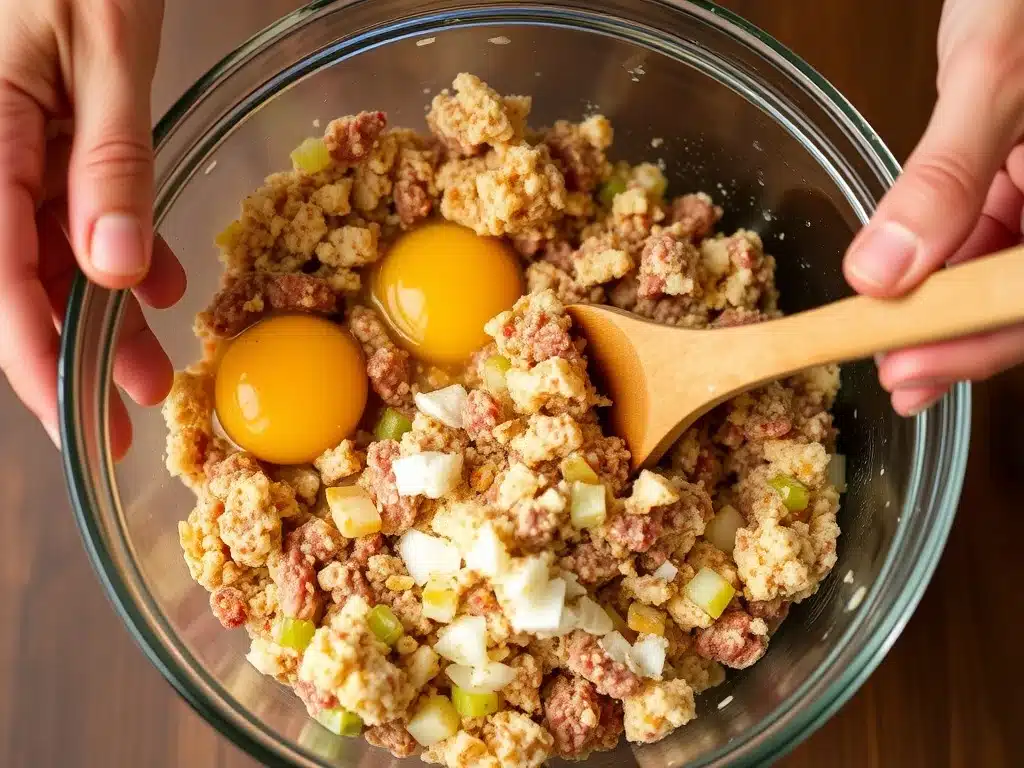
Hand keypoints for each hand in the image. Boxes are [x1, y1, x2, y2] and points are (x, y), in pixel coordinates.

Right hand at [0, 0, 184, 456]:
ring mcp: (12, 141)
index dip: (34, 360)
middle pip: (20, 278)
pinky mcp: (42, 129)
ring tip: (155, 366)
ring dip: (104, 312)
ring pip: (49, 252)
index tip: (77, 420)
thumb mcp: (105, 51)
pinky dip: (119, 247)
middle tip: (131, 413)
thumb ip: (108, 159)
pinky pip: (72, 205)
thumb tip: (116, 268)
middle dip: (75, 352)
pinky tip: (163, 281)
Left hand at [843, 0, 1023, 415]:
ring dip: (940, 311)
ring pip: (999, 272)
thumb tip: (884, 271)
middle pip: (1018, 297)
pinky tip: (899, 291)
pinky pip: (987, 236)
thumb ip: (945, 175)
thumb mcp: (994, 76)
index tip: (910, 369)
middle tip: (893, 379)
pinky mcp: (1021, 179)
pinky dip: (940, 265)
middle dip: (955, 341)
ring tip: (882, 346)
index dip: (978, 342)